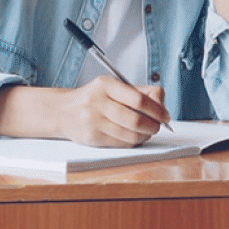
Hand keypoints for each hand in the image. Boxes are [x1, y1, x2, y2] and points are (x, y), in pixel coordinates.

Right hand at [0, 78, 169, 147]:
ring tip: (146, 131)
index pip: (138, 99)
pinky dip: (133, 141)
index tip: (166, 116)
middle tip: (158, 126)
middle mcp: (98, 102)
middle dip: (153, 126)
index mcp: (105, 85)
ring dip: (145, 135)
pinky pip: (122, 143)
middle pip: (136, 120)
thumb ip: (139, 91)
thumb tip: (162, 99)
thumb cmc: (92, 99)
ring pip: (131, 134)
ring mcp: (93, 121)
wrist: (62, 111)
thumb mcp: (112, 87)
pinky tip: (133, 136)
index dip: (157, 110)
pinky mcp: (93, 137)